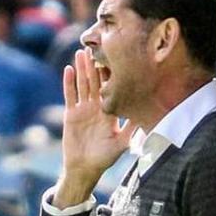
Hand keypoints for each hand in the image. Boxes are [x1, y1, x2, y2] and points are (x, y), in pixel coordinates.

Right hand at [53, 49, 135, 208]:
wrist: (84, 168)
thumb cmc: (104, 157)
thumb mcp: (122, 143)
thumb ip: (132, 130)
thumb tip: (147, 116)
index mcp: (109, 111)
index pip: (110, 89)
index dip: (111, 74)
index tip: (115, 58)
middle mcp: (96, 107)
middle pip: (95, 82)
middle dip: (95, 65)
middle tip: (97, 47)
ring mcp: (82, 109)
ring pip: (82, 84)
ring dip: (81, 69)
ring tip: (81, 53)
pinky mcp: (71, 114)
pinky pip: (69, 95)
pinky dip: (68, 82)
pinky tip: (68, 69)